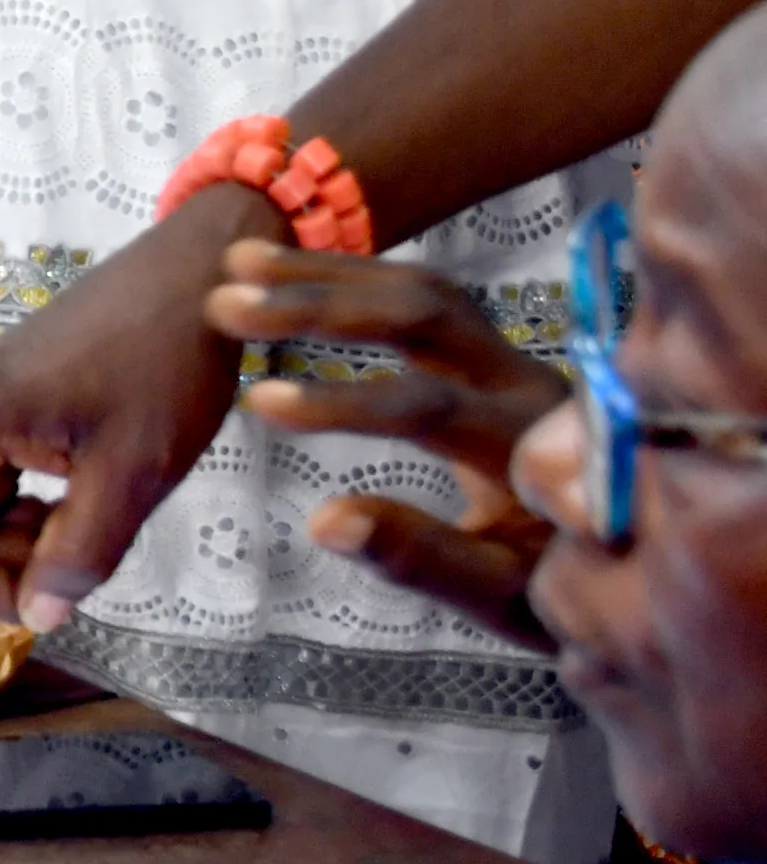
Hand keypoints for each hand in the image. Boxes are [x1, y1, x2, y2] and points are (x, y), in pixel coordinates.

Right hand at [0, 188, 273, 627]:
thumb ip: (83, 553)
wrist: (194, 282)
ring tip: (95, 505)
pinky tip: (84, 491)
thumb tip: (36, 615)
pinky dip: (32, 522)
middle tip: (81, 553)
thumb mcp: (139, 470)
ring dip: (23, 547)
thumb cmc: (162, 360)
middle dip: (0, 574)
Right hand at [210, 240, 566, 647]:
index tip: (259, 401)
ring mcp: (514, 357)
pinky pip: (425, 294)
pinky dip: (356, 275)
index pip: (427, 406)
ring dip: (330, 274)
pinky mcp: (495, 350)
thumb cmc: (563, 584)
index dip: (342, 402)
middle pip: (425, 317)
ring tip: (239, 266)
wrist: (635, 552)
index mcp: (532, 446)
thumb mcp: (501, 597)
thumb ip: (423, 559)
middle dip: (321, 306)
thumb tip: (326, 521)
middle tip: (227, 305)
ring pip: (423, 291)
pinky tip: (293, 273)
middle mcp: (527, 382)